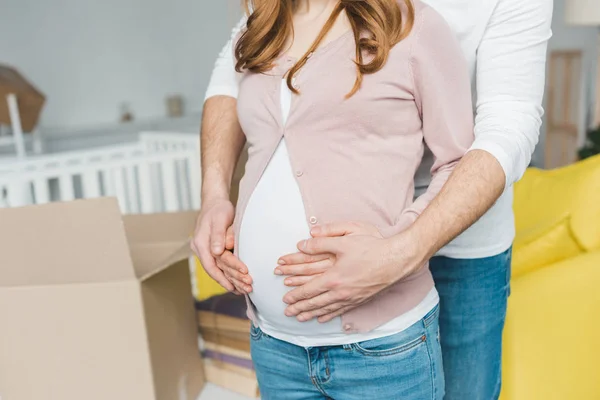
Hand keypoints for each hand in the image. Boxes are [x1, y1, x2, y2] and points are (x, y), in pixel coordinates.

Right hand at [191, 199, 251, 294]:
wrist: (214, 202)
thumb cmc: (219, 209)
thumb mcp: (219, 219)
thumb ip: (218, 235)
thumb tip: (217, 252)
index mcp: (200, 243)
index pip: (212, 265)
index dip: (226, 274)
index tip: (243, 277)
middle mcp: (200, 249)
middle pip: (215, 270)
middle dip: (231, 280)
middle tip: (247, 289)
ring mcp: (204, 251)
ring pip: (217, 270)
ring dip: (230, 280)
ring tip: (243, 291)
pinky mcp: (210, 250)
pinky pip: (218, 266)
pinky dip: (227, 275)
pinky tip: (236, 283)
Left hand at [282, 225, 425, 322]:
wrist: (396, 259)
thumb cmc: (371, 247)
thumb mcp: (344, 239)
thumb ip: (321, 241)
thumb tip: (302, 244)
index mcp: (334, 277)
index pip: (309, 289)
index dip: (295, 294)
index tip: (285, 298)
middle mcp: (340, 291)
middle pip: (315, 302)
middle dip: (299, 308)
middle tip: (287, 312)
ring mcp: (351, 298)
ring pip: (326, 309)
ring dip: (311, 314)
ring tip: (300, 318)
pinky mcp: (360, 299)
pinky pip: (340, 310)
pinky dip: (329, 315)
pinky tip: (323, 317)